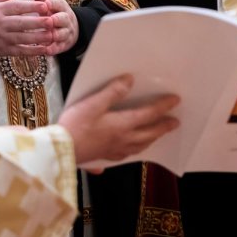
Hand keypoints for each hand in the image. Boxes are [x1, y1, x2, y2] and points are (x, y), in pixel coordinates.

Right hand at [0, 0, 54, 57]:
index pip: (16, 7)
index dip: (31, 6)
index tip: (45, 5)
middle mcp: (0, 24)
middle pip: (21, 23)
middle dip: (37, 22)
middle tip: (52, 21)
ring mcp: (2, 38)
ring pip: (22, 38)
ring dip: (38, 38)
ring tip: (52, 35)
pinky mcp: (3, 50)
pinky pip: (20, 51)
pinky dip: (32, 51)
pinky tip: (44, 49)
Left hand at [24, 0, 78, 55]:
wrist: (69, 26)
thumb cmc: (52, 10)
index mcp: (59, 5)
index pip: (57, 2)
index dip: (52, 3)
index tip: (46, 4)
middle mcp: (64, 18)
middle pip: (62, 18)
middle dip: (56, 20)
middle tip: (49, 21)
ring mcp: (65, 31)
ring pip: (62, 33)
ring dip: (55, 35)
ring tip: (48, 37)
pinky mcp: (64, 44)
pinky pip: (59, 47)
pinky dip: (53, 49)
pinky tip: (46, 51)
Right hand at [58, 75, 179, 171]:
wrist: (61, 151)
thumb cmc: (75, 125)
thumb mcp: (93, 103)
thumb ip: (113, 91)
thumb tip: (130, 80)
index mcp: (122, 124)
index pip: (149, 114)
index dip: (163, 106)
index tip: (176, 100)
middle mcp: (123, 139)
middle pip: (149, 132)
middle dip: (164, 126)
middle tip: (176, 123)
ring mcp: (115, 149)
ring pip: (141, 145)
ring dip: (152, 138)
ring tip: (158, 135)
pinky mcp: (105, 156)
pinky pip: (128, 153)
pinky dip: (137, 148)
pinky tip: (132, 148)